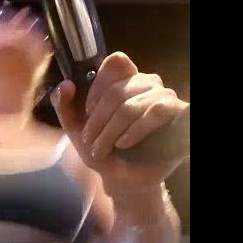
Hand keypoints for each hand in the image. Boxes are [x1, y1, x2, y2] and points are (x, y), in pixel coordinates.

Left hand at [51, 52, 187, 195]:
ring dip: (110, 132)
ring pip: (132, 105)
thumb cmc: (104, 150)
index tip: (86, 110)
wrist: (124, 180)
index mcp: (125, 80)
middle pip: (117, 90)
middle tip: (89, 143)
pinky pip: (156, 112)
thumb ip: (64, 105)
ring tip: (102, 150)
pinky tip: (123, 144)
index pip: (116, 62)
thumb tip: (64, 85)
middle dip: (97, 121)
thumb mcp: (77, 129)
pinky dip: (135, 130)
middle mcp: (147, 84)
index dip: (97, 85)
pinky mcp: (178, 113)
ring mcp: (165, 97)